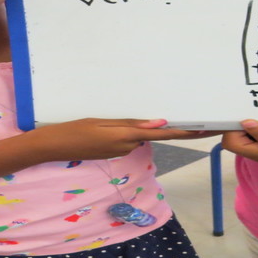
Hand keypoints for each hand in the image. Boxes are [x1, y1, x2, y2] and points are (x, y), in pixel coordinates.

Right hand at [27, 118, 206, 160]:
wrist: (51, 145)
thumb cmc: (73, 129)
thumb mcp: (102, 122)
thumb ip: (132, 124)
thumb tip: (161, 124)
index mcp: (127, 137)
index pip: (165, 135)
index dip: (188, 133)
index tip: (207, 129)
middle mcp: (128, 146)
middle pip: (157, 135)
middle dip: (177, 128)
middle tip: (203, 119)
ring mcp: (121, 150)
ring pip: (142, 134)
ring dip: (151, 127)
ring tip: (165, 108)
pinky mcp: (114, 149)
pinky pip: (131, 137)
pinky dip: (137, 129)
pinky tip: (136, 120)